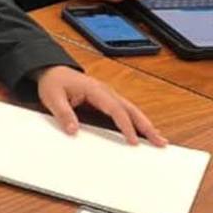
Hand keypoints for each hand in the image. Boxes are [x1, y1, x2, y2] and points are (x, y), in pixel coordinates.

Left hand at [35, 66, 164, 145]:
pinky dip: (136, 121)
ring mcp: (108, 95)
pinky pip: (124, 111)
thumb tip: (73, 130)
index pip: (116, 110)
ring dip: (146, 124)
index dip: (126, 126)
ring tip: (159, 139)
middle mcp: (106, 91)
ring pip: (131, 110)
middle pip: (131, 110)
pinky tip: (144, 130)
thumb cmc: (53, 82)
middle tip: (160, 142)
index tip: (134, 140)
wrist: (51, 71)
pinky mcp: (106, 100)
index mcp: (95, 90)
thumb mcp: (53, 98)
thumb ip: (63, 114)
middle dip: (147, 126)